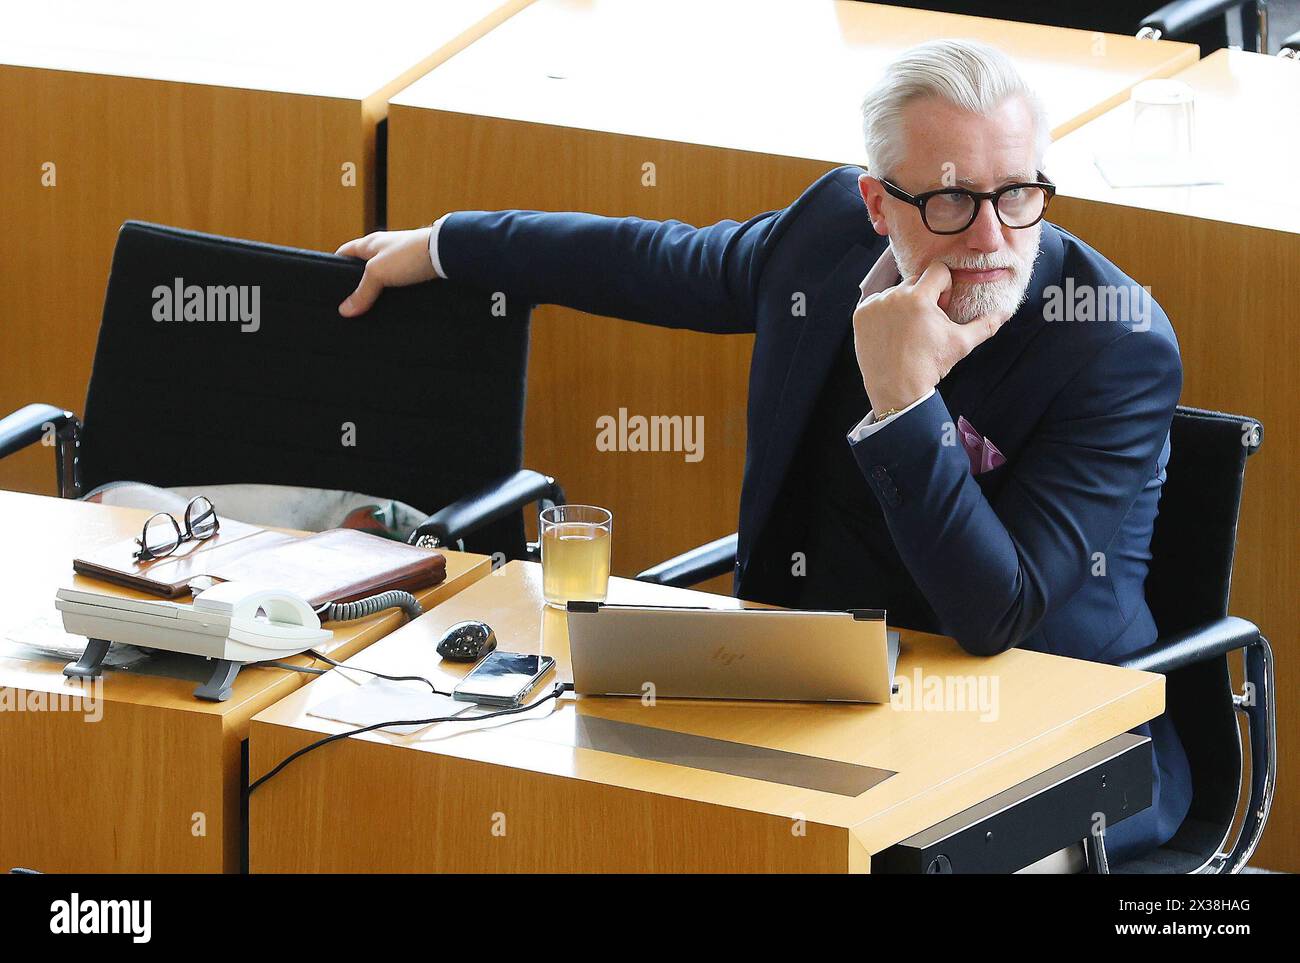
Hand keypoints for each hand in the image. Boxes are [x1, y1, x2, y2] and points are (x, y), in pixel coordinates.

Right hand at [335, 228, 436, 316]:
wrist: (445, 254)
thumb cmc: (409, 254)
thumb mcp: (377, 273)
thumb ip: (362, 292)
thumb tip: (345, 310)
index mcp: (370, 243)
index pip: (344, 252)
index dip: (334, 266)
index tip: (328, 285)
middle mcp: (384, 250)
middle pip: (363, 268)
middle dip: (357, 285)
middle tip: (350, 305)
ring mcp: (401, 260)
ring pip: (383, 279)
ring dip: (378, 293)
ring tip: (369, 313)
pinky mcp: (416, 271)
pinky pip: (399, 286)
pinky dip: (394, 296)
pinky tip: (392, 309)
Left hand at [851, 261, 1010, 412]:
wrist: (897, 390)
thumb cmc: (931, 366)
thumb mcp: (962, 344)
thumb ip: (986, 324)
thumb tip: (1006, 311)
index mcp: (919, 298)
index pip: (938, 270)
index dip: (945, 287)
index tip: (942, 308)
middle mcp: (894, 296)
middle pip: (916, 280)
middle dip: (924, 296)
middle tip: (926, 324)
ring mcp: (874, 305)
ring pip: (896, 292)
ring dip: (904, 305)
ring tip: (907, 332)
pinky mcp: (860, 314)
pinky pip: (877, 303)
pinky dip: (884, 313)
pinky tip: (891, 333)